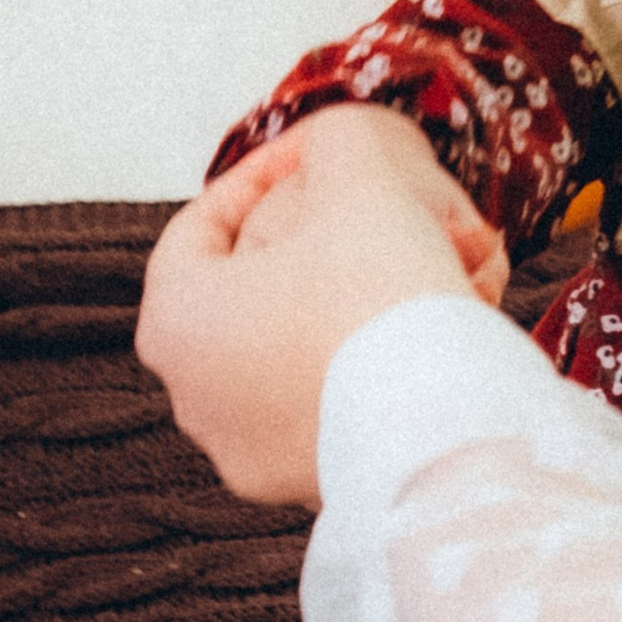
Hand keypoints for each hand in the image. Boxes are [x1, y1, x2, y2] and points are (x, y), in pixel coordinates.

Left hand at [137, 108, 508, 507]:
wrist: (446, 430)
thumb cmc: (381, 301)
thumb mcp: (359, 175)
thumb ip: (338, 139)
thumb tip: (342, 144)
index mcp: (176, 322)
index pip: (202, 224)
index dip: (267, 172)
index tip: (324, 153)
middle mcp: (199, 398)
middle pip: (266, 281)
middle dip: (339, 230)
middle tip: (396, 203)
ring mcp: (257, 450)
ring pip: (313, 338)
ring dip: (372, 288)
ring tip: (444, 256)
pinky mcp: (318, 482)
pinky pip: (347, 393)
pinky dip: (387, 350)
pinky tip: (446, 319)